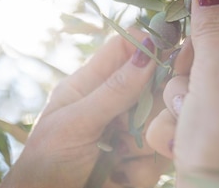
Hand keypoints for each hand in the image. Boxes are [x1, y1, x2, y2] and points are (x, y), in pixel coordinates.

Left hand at [0, 29, 170, 187]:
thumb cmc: (46, 162)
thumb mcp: (75, 122)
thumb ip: (114, 89)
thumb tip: (149, 49)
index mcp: (91, 84)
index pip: (126, 48)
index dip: (149, 44)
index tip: (172, 50)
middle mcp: (116, 105)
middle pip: (155, 85)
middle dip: (150, 107)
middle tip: (127, 124)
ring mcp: (131, 133)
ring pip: (162, 122)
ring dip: (141, 143)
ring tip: (115, 157)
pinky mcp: (142, 162)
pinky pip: (161, 155)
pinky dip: (141, 169)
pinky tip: (118, 176)